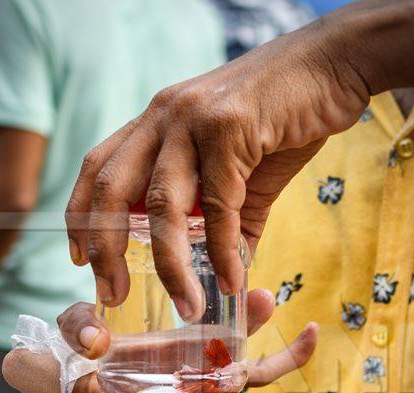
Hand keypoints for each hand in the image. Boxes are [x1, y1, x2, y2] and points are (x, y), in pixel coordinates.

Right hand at [1, 289, 316, 392]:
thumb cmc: (185, 392)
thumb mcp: (214, 366)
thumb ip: (239, 338)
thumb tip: (268, 296)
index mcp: (103, 349)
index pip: (66, 323)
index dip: (72, 326)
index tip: (99, 338)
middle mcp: (76, 383)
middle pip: (24, 368)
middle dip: (50, 373)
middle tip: (100, 382)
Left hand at [65, 21, 371, 320]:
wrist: (333, 65)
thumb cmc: (286, 116)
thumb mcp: (245, 170)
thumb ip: (227, 219)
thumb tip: (225, 274)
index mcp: (157, 120)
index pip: (98, 167)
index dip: (81, 214)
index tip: (80, 260)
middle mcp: (164, 115)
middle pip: (111, 188)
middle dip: (105, 248)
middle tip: (112, 294)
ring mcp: (194, 119)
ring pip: (162, 204)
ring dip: (169, 265)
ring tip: (186, 306)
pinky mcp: (232, 127)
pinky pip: (218, 204)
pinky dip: (223, 249)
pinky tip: (234, 279)